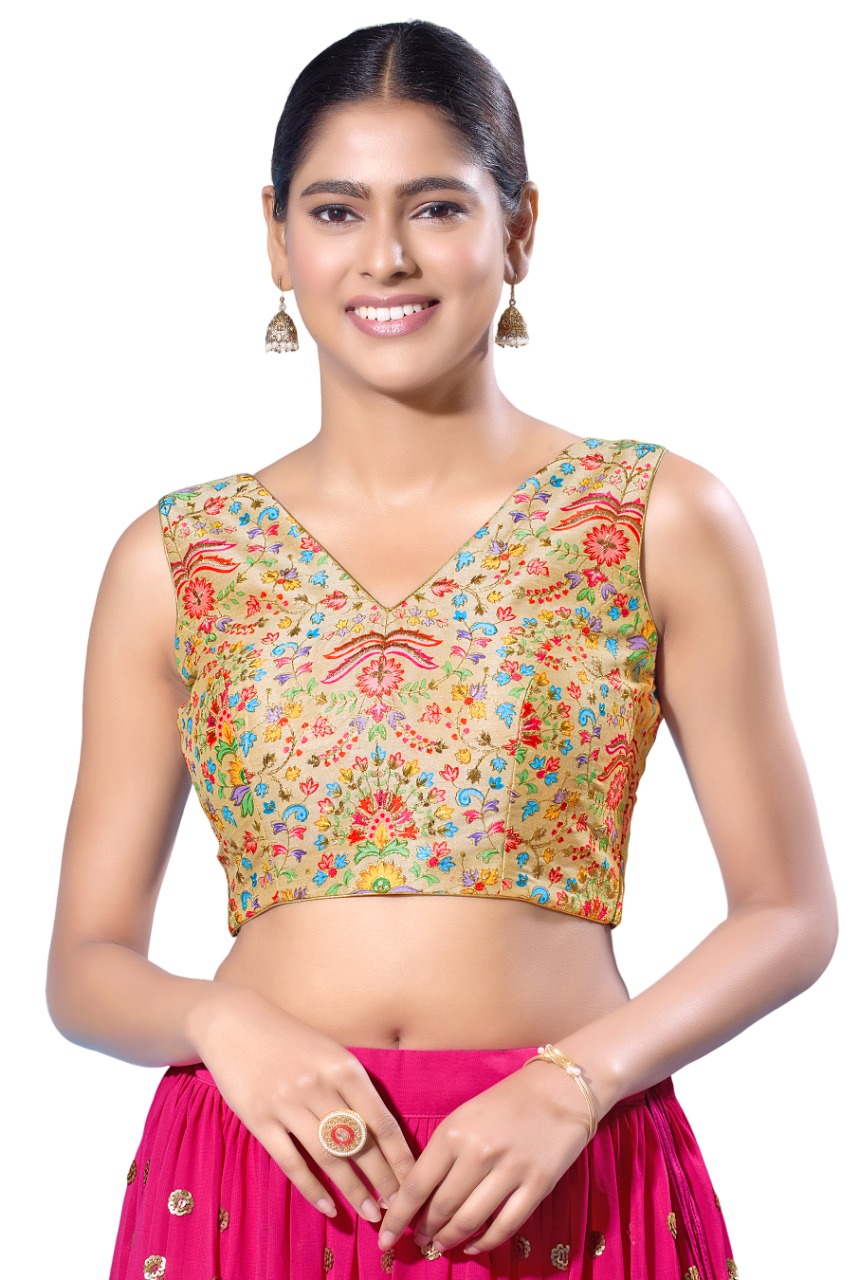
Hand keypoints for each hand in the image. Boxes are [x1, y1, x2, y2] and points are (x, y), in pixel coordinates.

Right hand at [187, 984, 416, 1222]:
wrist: (235, 1023)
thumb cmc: (291, 1039)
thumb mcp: (330, 1051)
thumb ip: (354, 1085)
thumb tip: (385, 1131)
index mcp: (344, 1067)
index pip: (381, 1121)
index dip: (400, 1157)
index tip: (413, 1181)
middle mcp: (318, 1085)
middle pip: (359, 1144)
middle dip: (382, 1180)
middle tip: (397, 1208)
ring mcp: (287, 1103)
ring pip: (329, 1158)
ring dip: (353, 1190)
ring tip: (371, 1214)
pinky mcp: (259, 1119)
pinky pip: (292, 1162)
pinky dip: (313, 1189)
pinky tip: (329, 1208)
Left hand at [377, 1061, 590, 1256]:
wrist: (560, 1088)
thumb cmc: (506, 1101)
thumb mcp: (464, 1117)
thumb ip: (442, 1153)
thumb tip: (419, 1195)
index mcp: (454, 1132)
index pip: (417, 1186)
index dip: (398, 1217)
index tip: (385, 1236)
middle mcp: (478, 1153)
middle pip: (441, 1208)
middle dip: (424, 1231)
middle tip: (417, 1241)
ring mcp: (510, 1171)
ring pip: (470, 1221)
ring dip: (450, 1239)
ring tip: (440, 1245)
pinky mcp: (537, 1186)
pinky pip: (505, 1226)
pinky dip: (486, 1243)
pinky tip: (474, 1245)